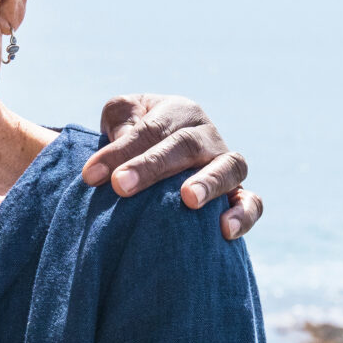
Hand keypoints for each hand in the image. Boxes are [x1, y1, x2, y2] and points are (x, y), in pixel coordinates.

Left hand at [80, 93, 263, 239]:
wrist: (160, 155)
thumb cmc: (134, 136)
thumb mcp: (122, 117)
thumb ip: (120, 122)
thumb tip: (124, 141)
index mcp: (178, 112)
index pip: (148, 129)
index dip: (119, 151)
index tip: (91, 175)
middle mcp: (206, 135)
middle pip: (185, 145)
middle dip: (152, 166)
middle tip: (122, 186)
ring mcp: (226, 164)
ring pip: (229, 167)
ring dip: (209, 183)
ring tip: (189, 200)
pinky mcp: (239, 194)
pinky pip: (252, 202)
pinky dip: (244, 214)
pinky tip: (225, 231)